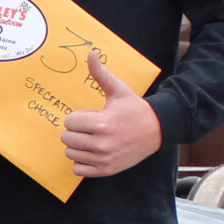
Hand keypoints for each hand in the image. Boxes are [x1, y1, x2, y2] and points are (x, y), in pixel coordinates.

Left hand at [61, 52, 160, 176]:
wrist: (157, 130)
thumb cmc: (135, 109)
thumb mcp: (119, 90)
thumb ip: (101, 74)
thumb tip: (91, 53)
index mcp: (103, 123)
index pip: (69, 122)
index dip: (77, 116)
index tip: (90, 115)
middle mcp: (102, 144)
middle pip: (67, 138)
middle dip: (75, 130)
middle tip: (90, 127)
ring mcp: (104, 159)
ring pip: (70, 154)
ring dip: (77, 146)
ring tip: (92, 138)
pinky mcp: (106, 170)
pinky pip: (78, 169)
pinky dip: (81, 161)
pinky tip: (92, 152)